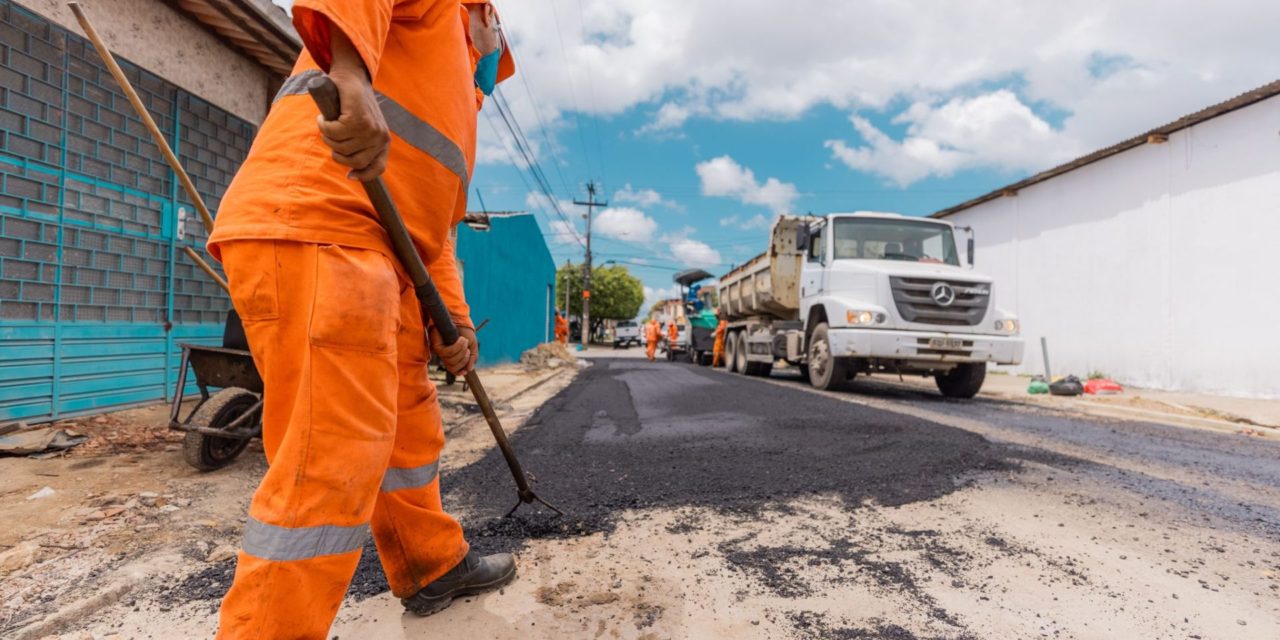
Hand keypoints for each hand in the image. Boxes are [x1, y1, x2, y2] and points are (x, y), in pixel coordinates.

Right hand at [316, 30, 388, 180]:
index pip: (378, 167)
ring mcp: (369, 129)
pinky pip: (332, 133)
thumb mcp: (363, 126)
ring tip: (328, 123)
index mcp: (383, 140)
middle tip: (331, 136)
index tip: (349, 175)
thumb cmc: (354, 102)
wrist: (352, 75)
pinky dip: (323, 124)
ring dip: (327, 136)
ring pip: (340, 147)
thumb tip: (352, 174)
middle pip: (353, 162)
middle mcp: (380, 137)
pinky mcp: (356, 119)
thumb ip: (361, 145)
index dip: (363, 175)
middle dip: (337, 152)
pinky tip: (324, 116)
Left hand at [430, 326, 477, 376]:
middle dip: (464, 359)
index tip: (465, 371)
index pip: (453, 370)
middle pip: (453, 367)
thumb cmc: (465, 332)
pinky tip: (460, 339)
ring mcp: (440, 351)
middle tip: (467, 349)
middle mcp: (445, 355)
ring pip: (451, 360)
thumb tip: (469, 370)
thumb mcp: (472, 346)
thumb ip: (472, 358)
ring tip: (464, 341)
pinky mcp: (436, 345)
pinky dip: (457, 346)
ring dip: (461, 350)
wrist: (460, 319)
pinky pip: (448, 352)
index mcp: (452, 357)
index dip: (459, 372)